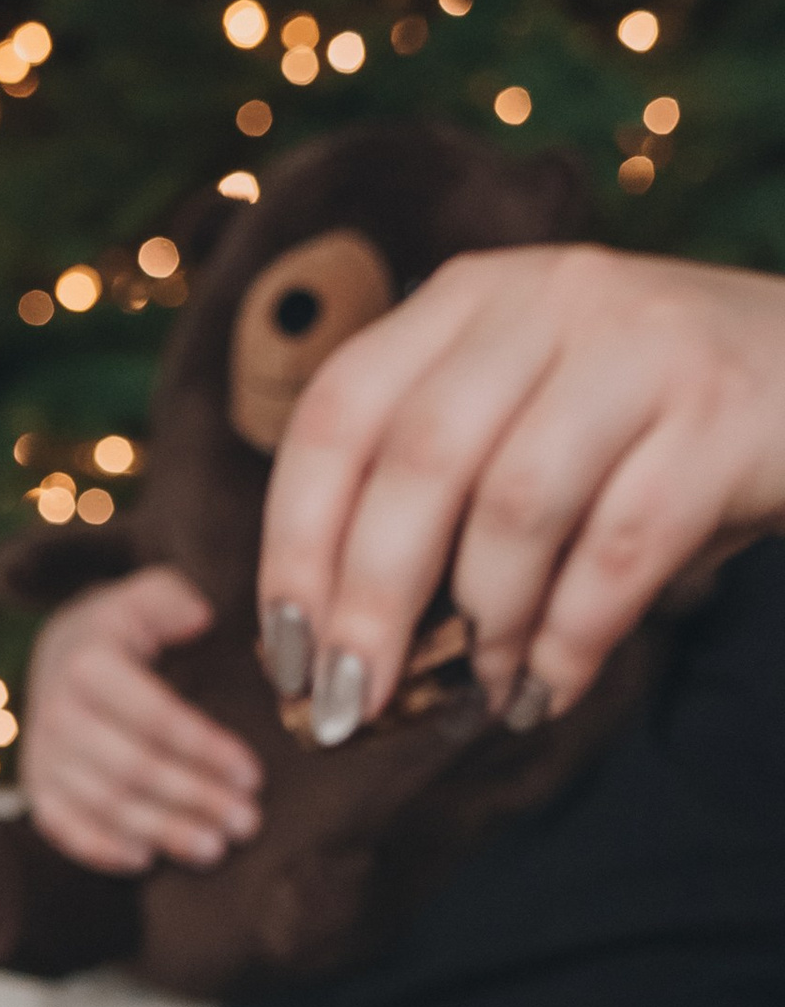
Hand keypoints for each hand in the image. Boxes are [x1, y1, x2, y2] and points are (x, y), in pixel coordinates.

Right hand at [20, 564, 264, 873]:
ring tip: (214, 849)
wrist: (57, 656)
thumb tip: (201, 618)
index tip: (254, 775)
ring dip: (164, 832)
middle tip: (247, 823)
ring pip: (107, 805)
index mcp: (89, 663)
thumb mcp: (147, 596)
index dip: (207, 751)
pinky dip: (104, 849)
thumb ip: (173, 598)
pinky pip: (65, 828)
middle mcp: (58, 712)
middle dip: (196, 800)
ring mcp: (43, 755)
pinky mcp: (36, 789)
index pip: (157, 717)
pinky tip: (147, 860)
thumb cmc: (123, 630)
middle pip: (135, 770)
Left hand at [259, 248, 784, 745]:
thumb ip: (434, 499)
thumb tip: (332, 656)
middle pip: (418, 462)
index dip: (295, 542)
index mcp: (471, 298)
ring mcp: (642, 346)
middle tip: (346, 708)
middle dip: (368, 605)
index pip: (341, 411)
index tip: (284, 652)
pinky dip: (568, 644)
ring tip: (476, 700)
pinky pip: (619, 553)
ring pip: (515, 506)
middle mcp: (550, 298)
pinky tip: (546, 694)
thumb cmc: (646, 430)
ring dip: (480, 631)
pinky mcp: (722, 415)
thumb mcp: (524, 424)